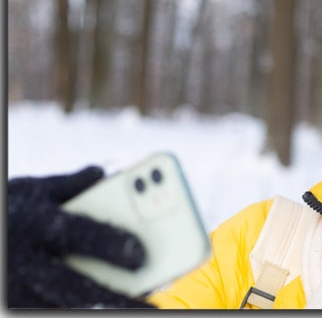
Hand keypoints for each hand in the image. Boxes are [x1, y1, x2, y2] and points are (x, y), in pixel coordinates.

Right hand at [8, 166, 153, 307]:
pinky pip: (53, 310)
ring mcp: (17, 288)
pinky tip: (116, 312)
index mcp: (33, 222)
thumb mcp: (30, 191)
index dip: (107, 244)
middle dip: (113, 297)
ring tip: (140, 313)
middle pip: (73, 284)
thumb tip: (104, 174)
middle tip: (151, 307)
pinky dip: (86, 313)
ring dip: (103, 311)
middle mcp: (24, 259)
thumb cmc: (9, 213)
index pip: (75, 233)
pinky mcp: (16, 304)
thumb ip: (71, 185)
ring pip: (64, 306)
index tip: (139, 254)